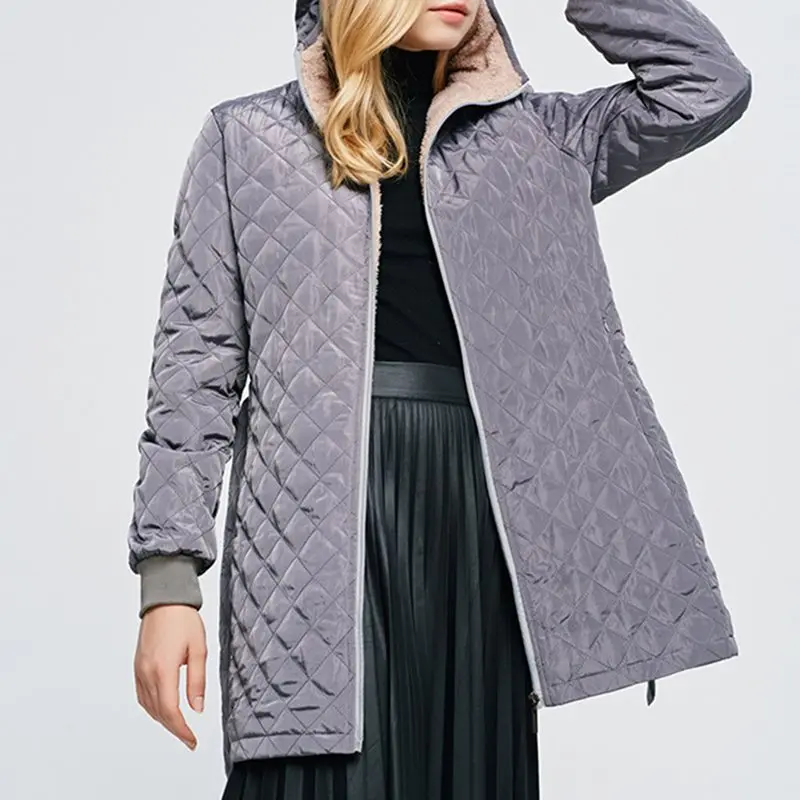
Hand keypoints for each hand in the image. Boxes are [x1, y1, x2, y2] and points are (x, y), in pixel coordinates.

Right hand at [134, 605, 206, 749]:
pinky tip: (163, 709)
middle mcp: (147, 673)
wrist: (165, 600)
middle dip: (174, 728)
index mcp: (163, 669)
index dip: (181, 730)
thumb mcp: (199, 649)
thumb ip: (197, 681)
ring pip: (148, 706)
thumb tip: (197, 708)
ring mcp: (139, 670)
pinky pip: (142, 695)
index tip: (192, 740)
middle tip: (189, 738)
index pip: (170, 710)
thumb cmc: (183, 620)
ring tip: (180, 727)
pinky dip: (153, 707)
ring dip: (163, 719)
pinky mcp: (137, 666)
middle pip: (158, 712)